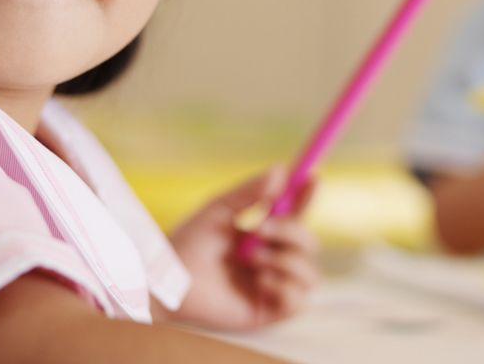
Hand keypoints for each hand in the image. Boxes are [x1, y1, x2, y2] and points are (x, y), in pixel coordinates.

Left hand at [163, 167, 318, 331]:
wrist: (170, 278)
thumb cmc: (189, 243)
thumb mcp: (219, 209)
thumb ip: (250, 192)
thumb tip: (281, 169)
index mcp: (264, 235)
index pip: (297, 215)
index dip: (307, 196)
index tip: (313, 175)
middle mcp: (273, 261)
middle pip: (310, 244)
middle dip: (292, 232)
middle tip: (262, 227)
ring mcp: (273, 287)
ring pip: (310, 273)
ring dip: (284, 261)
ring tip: (251, 261)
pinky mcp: (269, 312)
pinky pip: (300, 300)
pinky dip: (284, 286)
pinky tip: (259, 282)